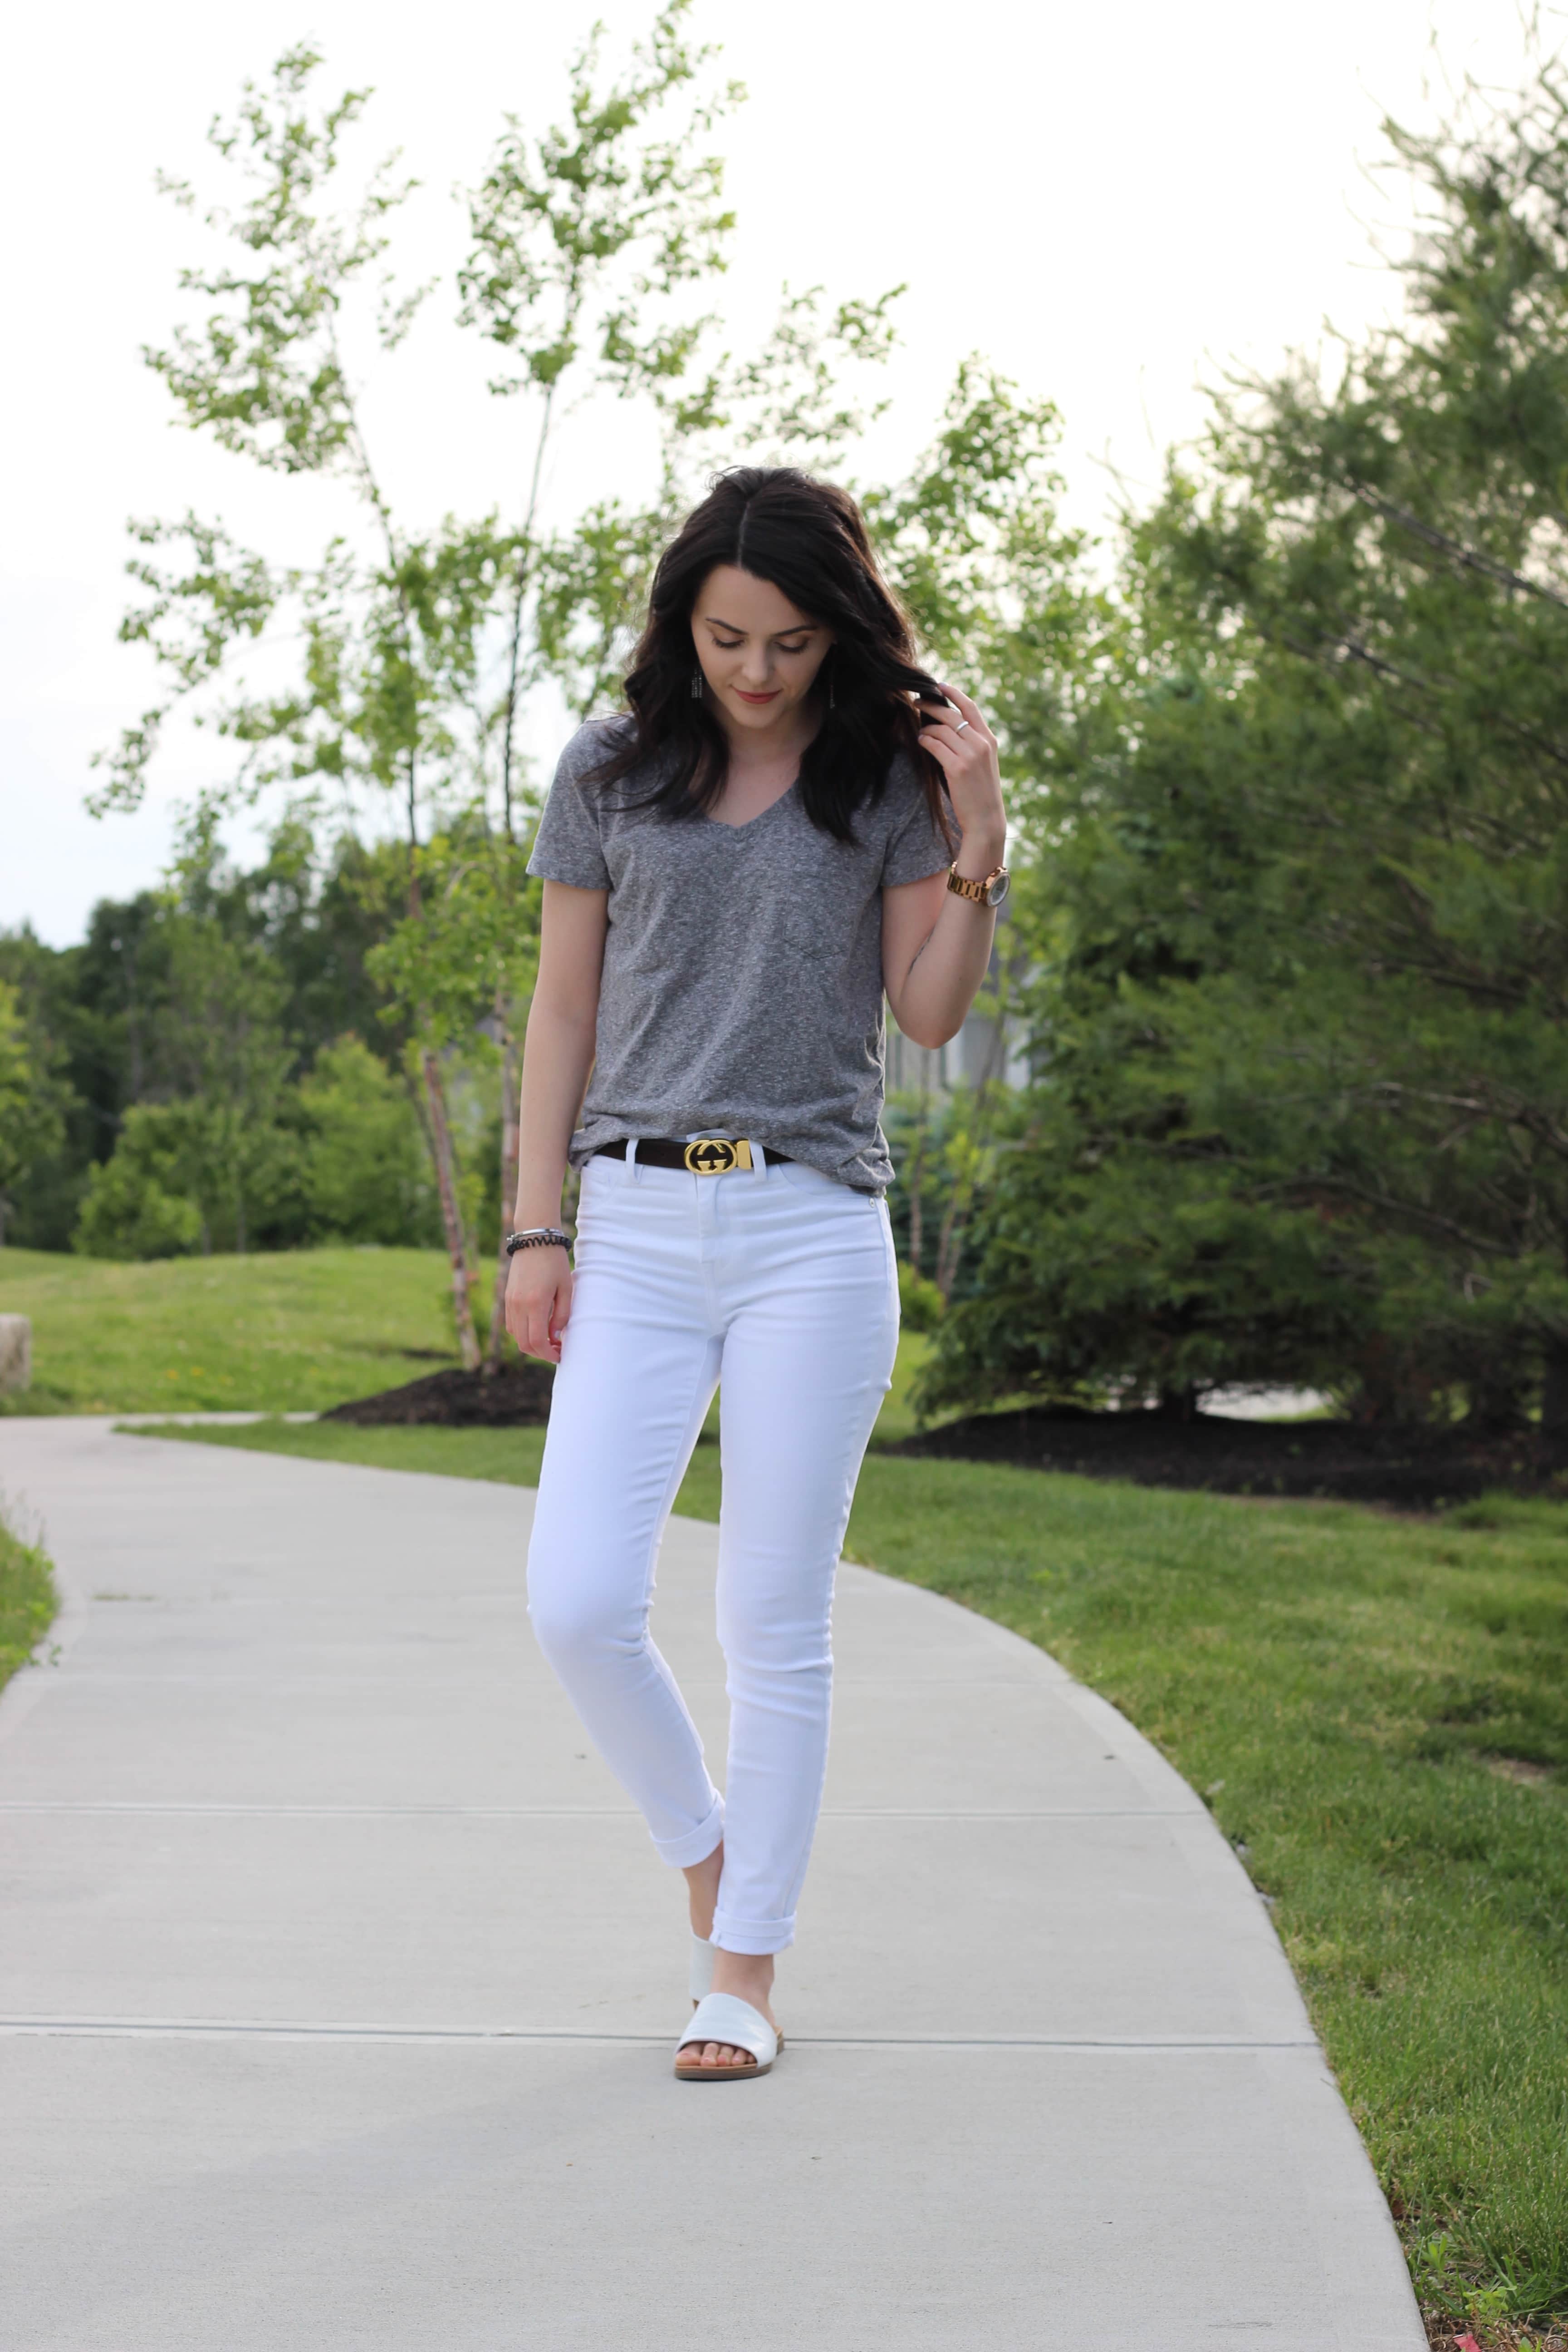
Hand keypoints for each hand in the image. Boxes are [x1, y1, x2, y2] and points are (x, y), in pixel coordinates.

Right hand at [504, 1244, 572, 1363]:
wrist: (535, 1240)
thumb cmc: (555, 1263)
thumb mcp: (566, 1289)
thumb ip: (561, 1315)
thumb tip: (555, 1337)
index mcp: (535, 1303)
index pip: (537, 1341)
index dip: (548, 1354)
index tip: (559, 1356)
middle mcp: (519, 1305)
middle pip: (524, 1343)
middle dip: (540, 1353)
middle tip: (556, 1350)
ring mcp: (510, 1302)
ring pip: (516, 1336)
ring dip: (531, 1344)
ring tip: (548, 1339)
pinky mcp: (507, 1298)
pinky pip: (511, 1324)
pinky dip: (522, 1332)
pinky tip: (537, 1327)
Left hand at [918, 683, 1005, 862]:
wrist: (986, 820)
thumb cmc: (980, 793)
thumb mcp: (983, 763)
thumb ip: (971, 744)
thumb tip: (948, 727)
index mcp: (989, 740)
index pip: (971, 707)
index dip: (954, 693)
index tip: (940, 685)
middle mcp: (982, 743)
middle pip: (952, 715)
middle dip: (932, 705)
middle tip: (917, 702)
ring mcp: (970, 755)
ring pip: (941, 730)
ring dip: (926, 727)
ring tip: (919, 731)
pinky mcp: (957, 768)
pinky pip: (935, 745)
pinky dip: (925, 740)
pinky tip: (920, 741)